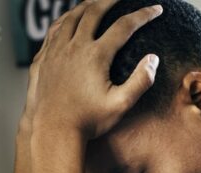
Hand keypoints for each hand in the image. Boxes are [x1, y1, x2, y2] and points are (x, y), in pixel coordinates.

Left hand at [30, 0, 162, 139]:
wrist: (52, 131)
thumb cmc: (88, 122)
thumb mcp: (120, 105)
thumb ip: (140, 81)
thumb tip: (153, 59)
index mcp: (96, 56)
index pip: (124, 26)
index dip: (143, 15)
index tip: (157, 9)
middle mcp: (74, 47)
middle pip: (94, 11)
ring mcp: (56, 52)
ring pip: (71, 17)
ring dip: (86, 5)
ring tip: (96, 1)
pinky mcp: (43, 59)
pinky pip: (54, 30)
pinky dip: (65, 19)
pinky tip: (69, 20)